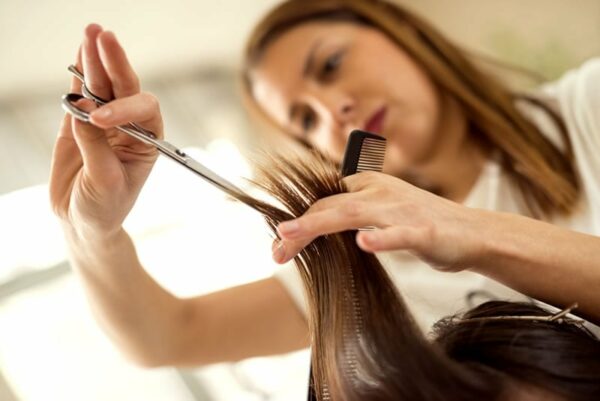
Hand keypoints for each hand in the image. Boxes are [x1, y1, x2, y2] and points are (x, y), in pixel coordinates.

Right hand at [50, 24, 162, 237]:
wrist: (83, 221)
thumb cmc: (104, 208)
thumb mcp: (104, 182)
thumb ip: (95, 145)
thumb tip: (83, 108)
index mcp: (147, 141)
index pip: (143, 111)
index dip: (123, 108)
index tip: (98, 119)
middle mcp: (130, 127)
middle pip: (125, 88)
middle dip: (115, 63)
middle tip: (103, 36)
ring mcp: (104, 123)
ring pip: (102, 86)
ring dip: (95, 61)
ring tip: (90, 33)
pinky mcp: (79, 123)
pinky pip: (80, 93)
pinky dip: (78, 73)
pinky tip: (80, 51)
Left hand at [272, 171, 486, 271]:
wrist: (473, 232)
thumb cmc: (422, 224)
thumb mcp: (381, 211)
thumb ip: (351, 211)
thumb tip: (315, 222)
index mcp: (368, 186)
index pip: (323, 203)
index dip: (297, 223)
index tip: (277, 246)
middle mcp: (380, 192)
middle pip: (329, 207)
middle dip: (297, 229)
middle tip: (273, 252)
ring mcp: (401, 210)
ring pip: (353, 215)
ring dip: (318, 225)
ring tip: (290, 235)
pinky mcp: (424, 231)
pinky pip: (399, 234)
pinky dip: (381, 238)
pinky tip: (363, 243)